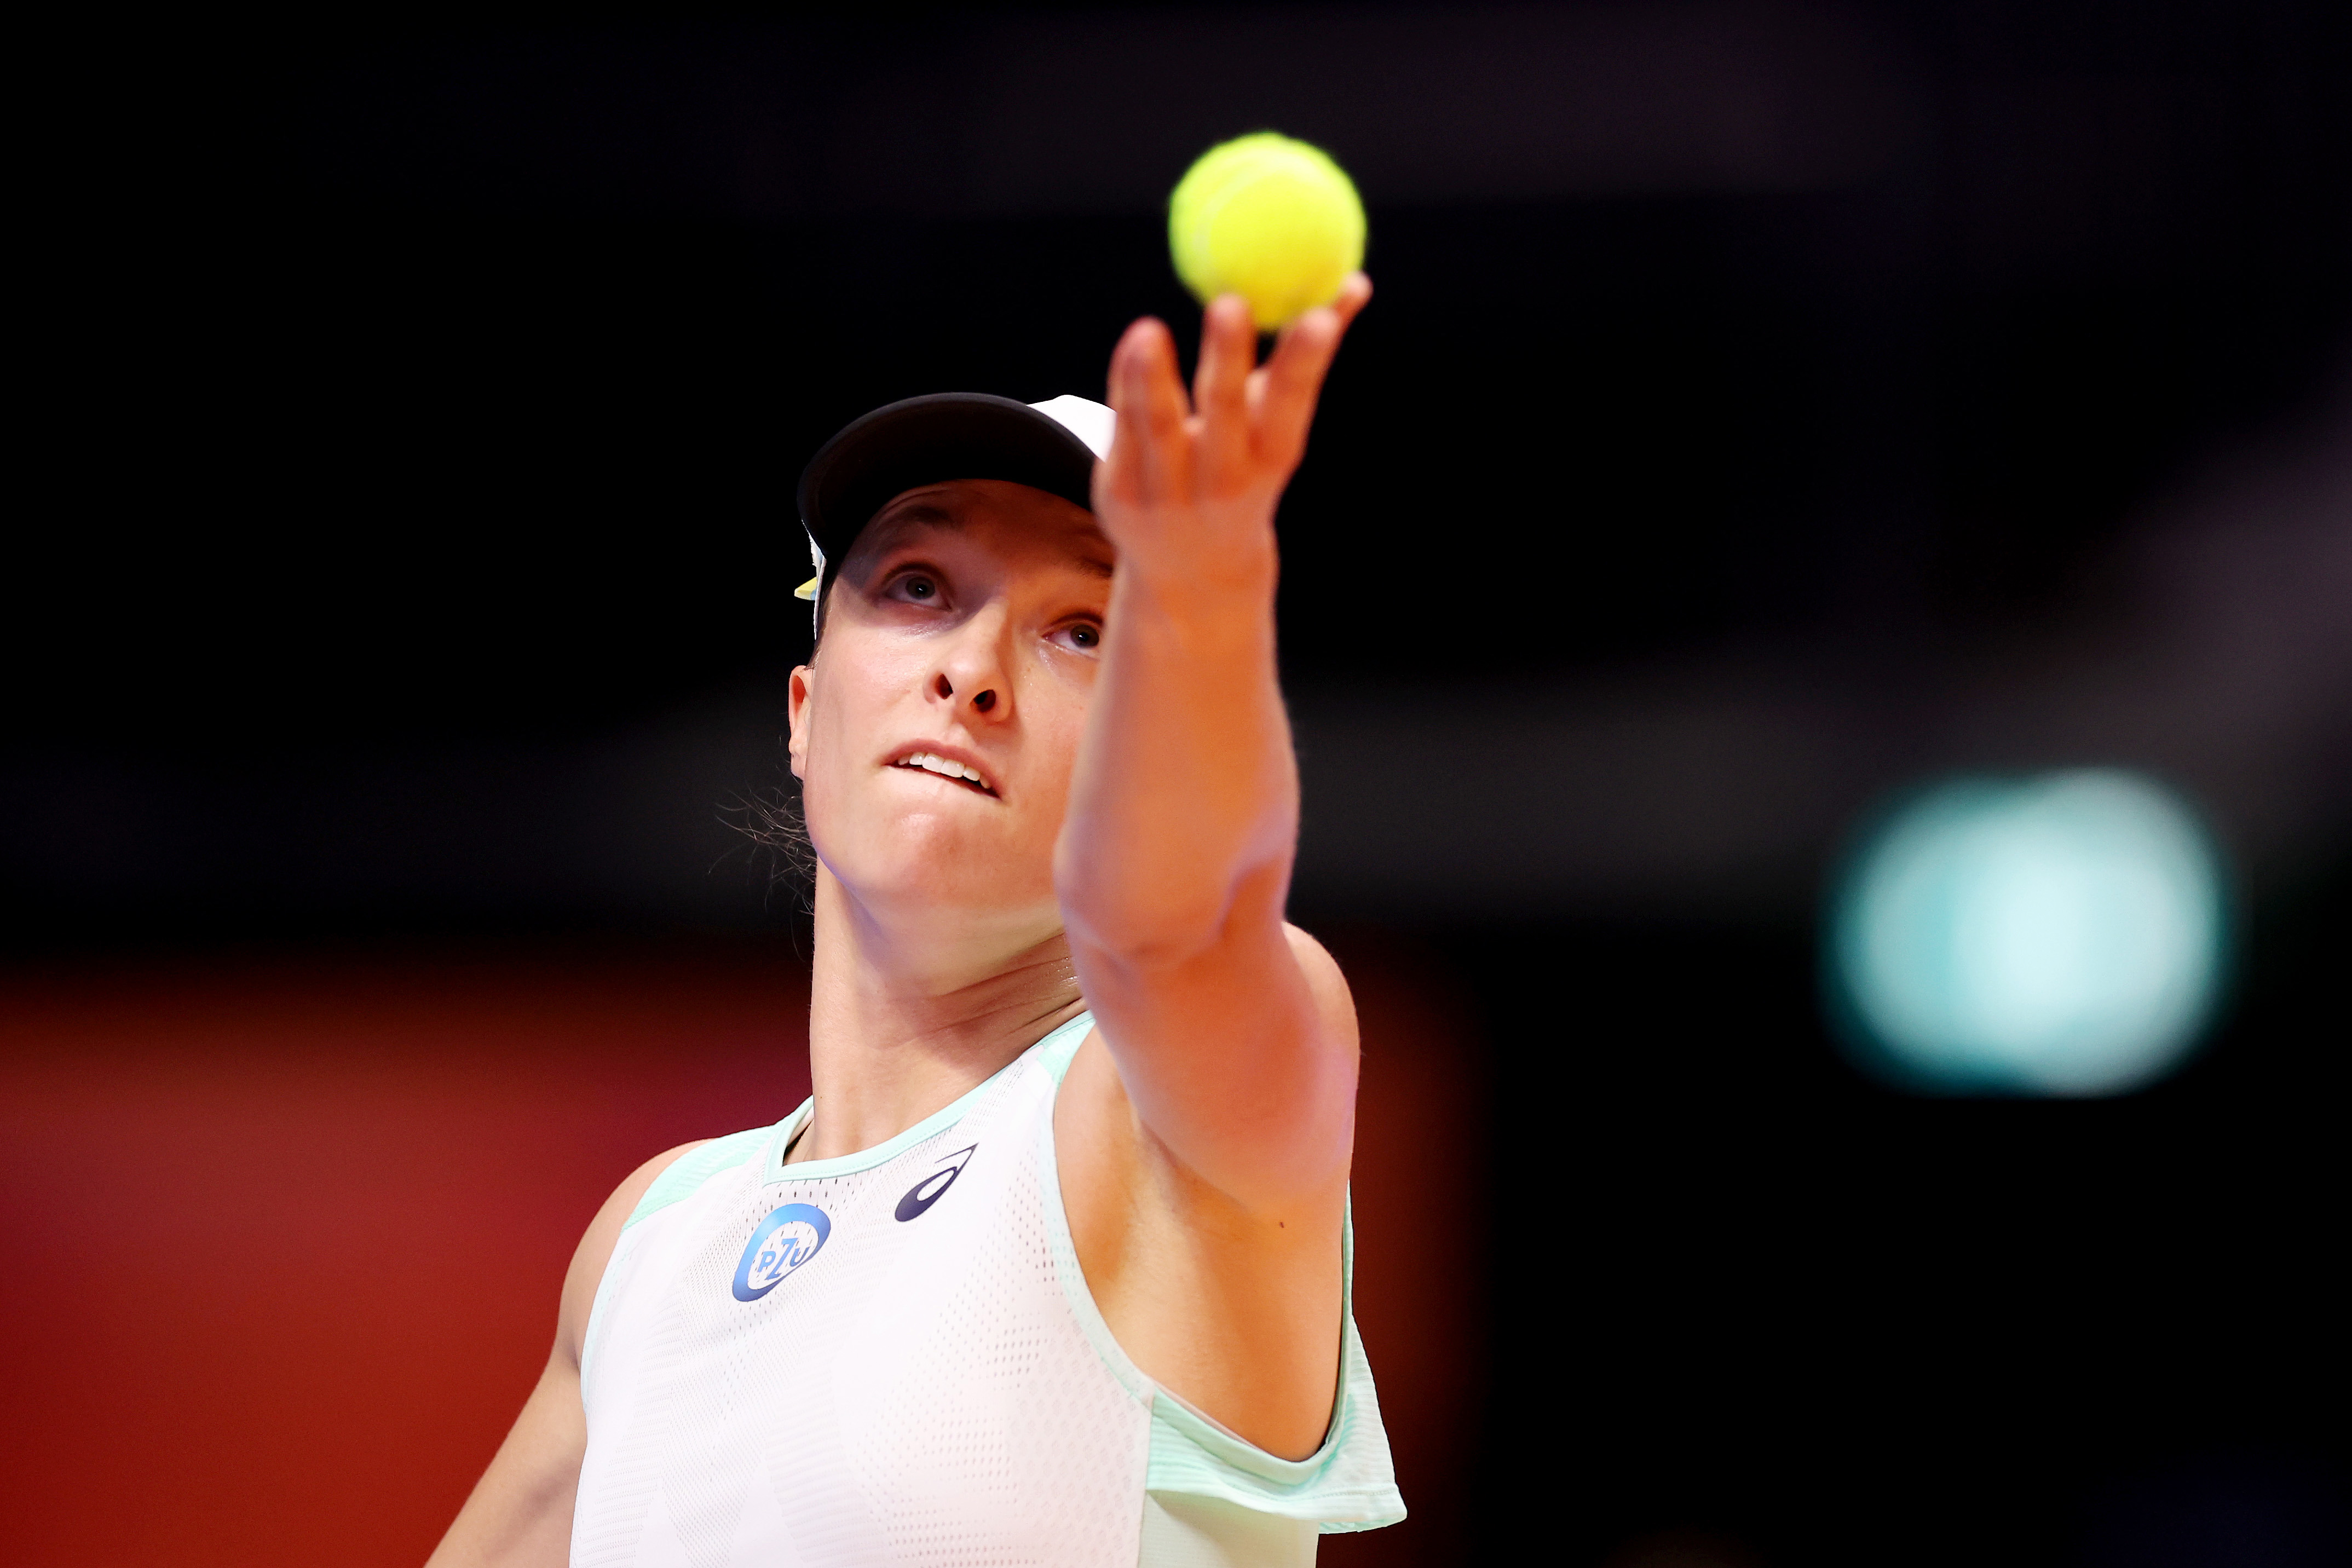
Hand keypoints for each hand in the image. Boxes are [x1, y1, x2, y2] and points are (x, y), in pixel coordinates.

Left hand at [1094, 274, 1371, 575]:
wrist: (1191, 569)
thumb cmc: (1242, 470)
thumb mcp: (1276, 425)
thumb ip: (1304, 355)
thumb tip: (1354, 282)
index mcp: (1271, 457)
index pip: (1290, 404)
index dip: (1304, 361)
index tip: (1317, 316)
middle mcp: (1223, 479)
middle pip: (1224, 412)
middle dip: (1228, 359)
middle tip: (1231, 303)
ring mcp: (1167, 490)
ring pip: (1159, 424)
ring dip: (1153, 377)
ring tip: (1150, 330)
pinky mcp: (1119, 491)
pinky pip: (1120, 424)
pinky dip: (1125, 381)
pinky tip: (1138, 342)